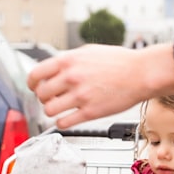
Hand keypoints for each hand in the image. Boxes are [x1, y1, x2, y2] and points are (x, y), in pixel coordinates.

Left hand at [27, 43, 173, 128]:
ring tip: (60, 108)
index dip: (32, 83)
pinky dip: (61, 122)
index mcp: (68, 61)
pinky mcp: (90, 112)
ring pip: (49, 110)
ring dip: (52, 111)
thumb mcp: (89, 51)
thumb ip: (69, 59)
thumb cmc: (119, 61)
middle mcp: (71, 78)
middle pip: (41, 94)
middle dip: (44, 97)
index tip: (34, 87)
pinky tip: (67, 118)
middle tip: (51, 98)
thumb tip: (54, 67)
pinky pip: (64, 122)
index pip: (35, 74)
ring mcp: (80, 96)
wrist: (141, 73)